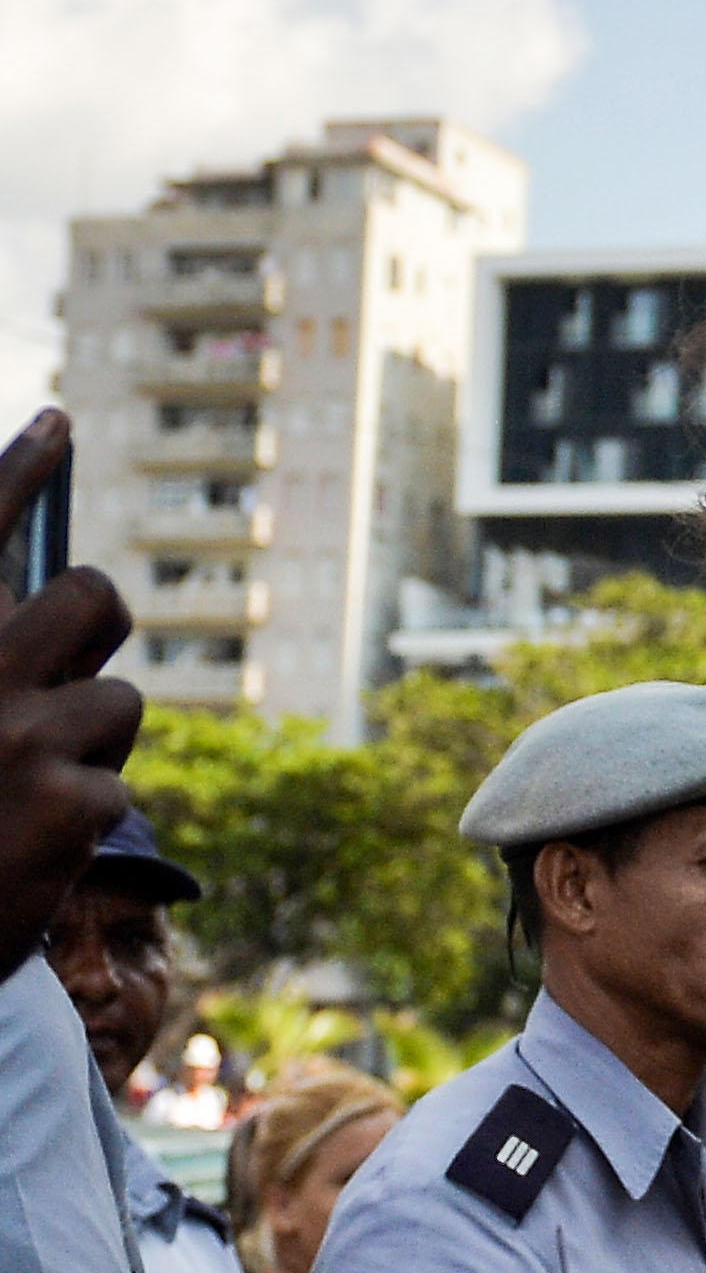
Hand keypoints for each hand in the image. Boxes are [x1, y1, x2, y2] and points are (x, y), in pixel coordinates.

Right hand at [0, 411, 142, 978]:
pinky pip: (115, 784)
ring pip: (120, 699)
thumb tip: (54, 604)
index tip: (58, 423)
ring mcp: (21, 735)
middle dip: (91, 634)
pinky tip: (27, 848)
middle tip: (59, 678)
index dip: (18, 470)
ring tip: (20, 789)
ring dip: (88, 742)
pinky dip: (80, 817)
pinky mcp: (74, 802)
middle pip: (92, 600)